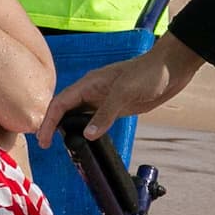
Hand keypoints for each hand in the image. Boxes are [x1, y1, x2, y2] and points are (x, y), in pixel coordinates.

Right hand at [39, 36, 203, 143]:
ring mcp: (103, 99)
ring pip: (78, 115)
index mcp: (89, 84)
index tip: (43, 139)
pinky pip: (94, 119)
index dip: (48, 121)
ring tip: (60, 145)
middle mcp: (92, 91)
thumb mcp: (124, 93)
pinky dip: (86, 130)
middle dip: (52, 125)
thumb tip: (87, 135)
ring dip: (67, 128)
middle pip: (65, 109)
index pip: (60, 103)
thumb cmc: (147, 74)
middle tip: (45, 145)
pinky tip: (85, 140)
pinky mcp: (116, 107)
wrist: (171, 68)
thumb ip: (105, 114)